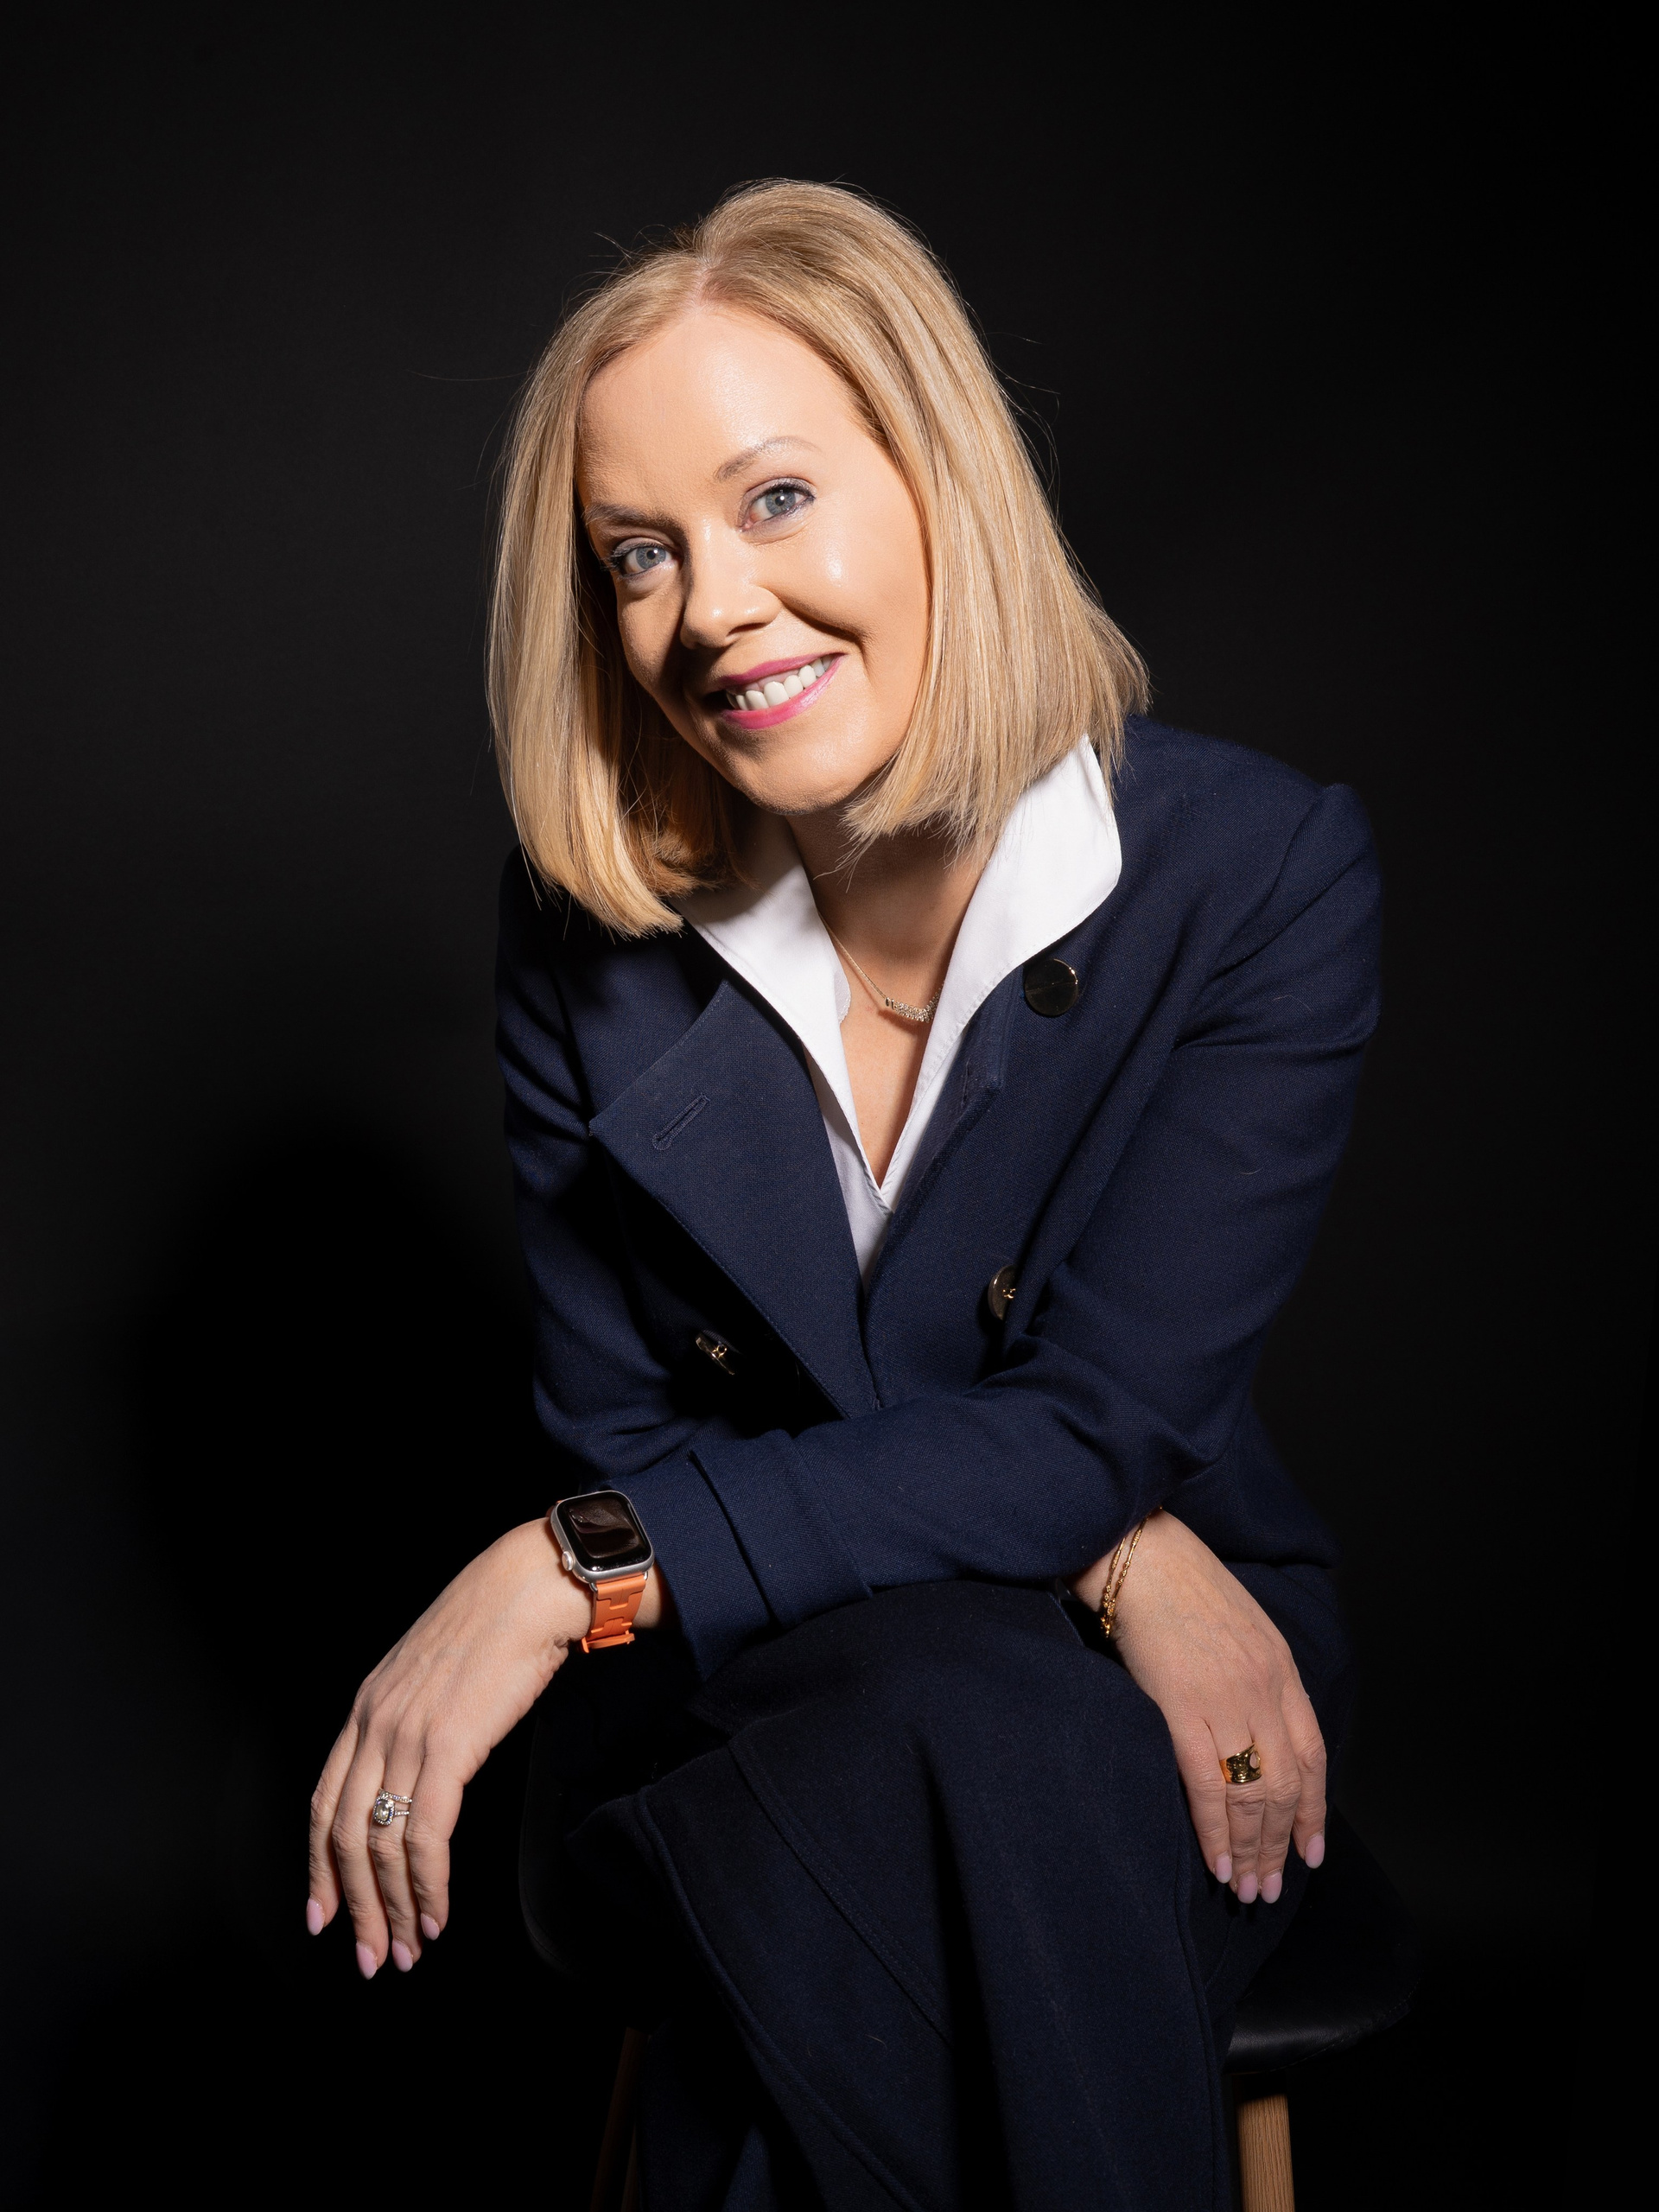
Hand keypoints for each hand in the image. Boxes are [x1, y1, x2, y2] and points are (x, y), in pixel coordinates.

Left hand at [306, 1518, 669, 1975]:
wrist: (531, 1587)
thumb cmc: (496, 1624)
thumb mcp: (434, 1673)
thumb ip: (414, 1719)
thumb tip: (417, 1772)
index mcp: (367, 1706)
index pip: (323, 1803)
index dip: (319, 1867)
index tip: (324, 1914)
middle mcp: (374, 1723)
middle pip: (343, 1835)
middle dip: (355, 1906)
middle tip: (370, 1956)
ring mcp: (406, 1735)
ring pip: (379, 1844)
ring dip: (394, 1907)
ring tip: (409, 1948)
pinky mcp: (446, 1746)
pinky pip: (424, 1834)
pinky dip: (428, 1884)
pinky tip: (437, 1911)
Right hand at [1072, 1511, 1325, 1901]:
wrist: (1139, 1551)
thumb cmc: (1177, 1583)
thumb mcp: (1239, 1623)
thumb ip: (1253, 1672)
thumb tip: (1250, 1726)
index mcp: (1280, 1667)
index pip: (1312, 1755)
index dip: (1313, 1811)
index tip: (1310, 1851)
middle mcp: (1263, 1689)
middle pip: (1286, 1785)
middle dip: (1281, 1844)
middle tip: (1272, 1887)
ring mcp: (1226, 1700)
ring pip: (1253, 1794)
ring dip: (1254, 1849)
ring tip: (1248, 1889)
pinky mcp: (1182, 1708)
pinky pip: (1209, 1785)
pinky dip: (1217, 1832)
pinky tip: (1220, 1862)